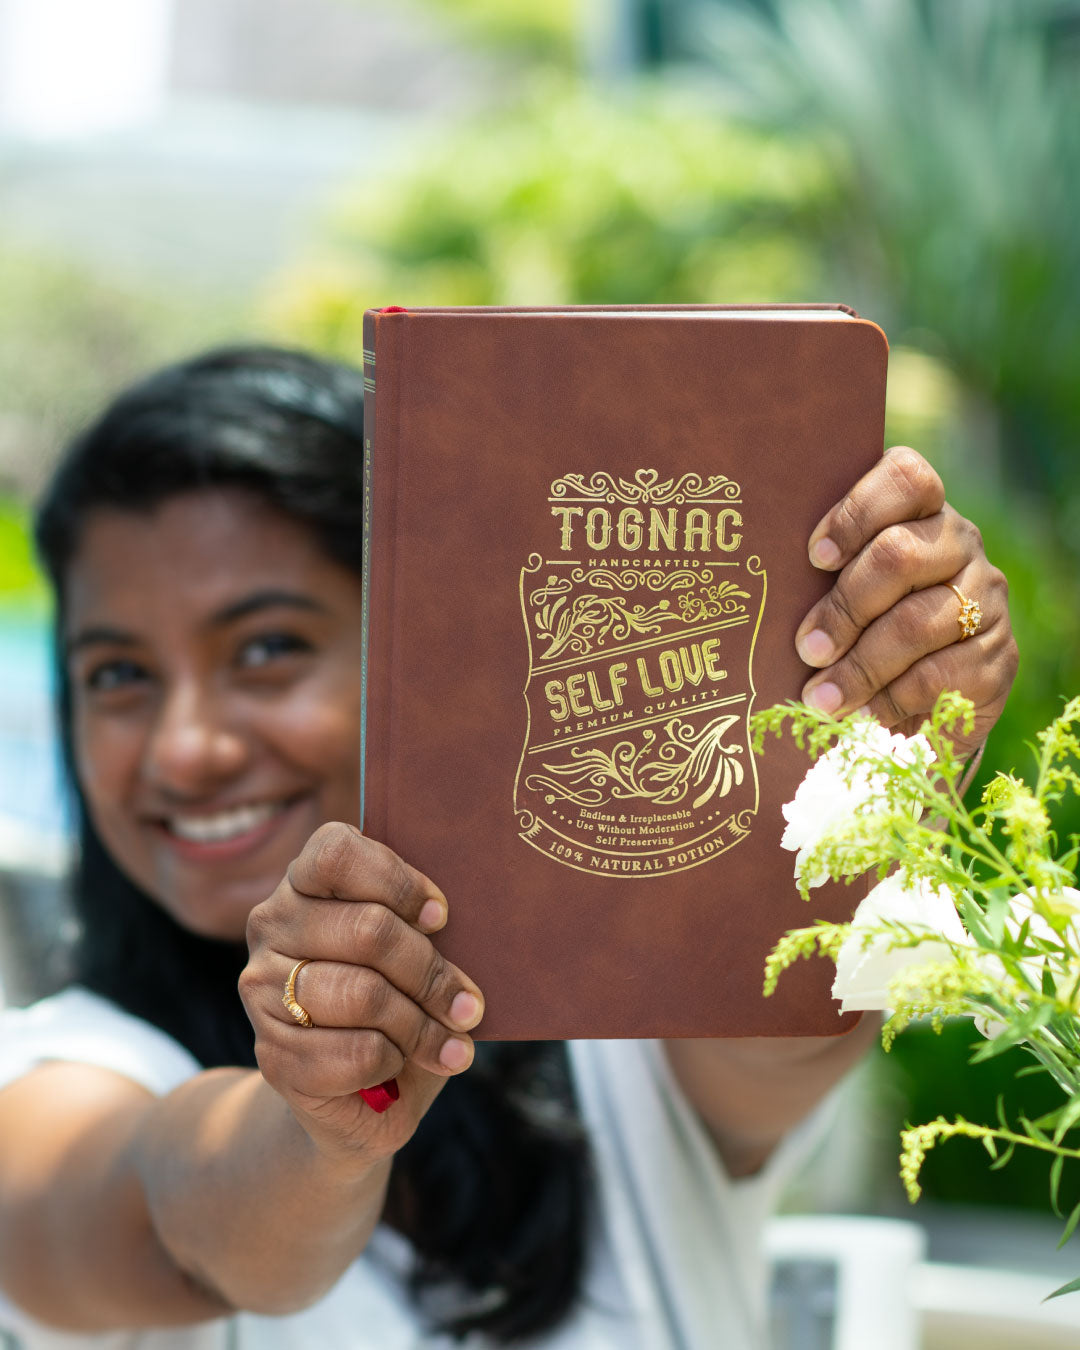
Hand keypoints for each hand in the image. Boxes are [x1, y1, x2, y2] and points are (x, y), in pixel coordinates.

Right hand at [239, 823, 483, 1167]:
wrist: (354, 1093)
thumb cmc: (397, 1000)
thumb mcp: (413, 950)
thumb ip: (424, 927)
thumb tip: (462, 925)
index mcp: (304, 882)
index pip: (336, 854)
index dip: (397, 882)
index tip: (440, 917)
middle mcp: (272, 926)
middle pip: (368, 929)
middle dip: (431, 972)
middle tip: (468, 1006)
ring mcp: (263, 992)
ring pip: (364, 994)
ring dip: (421, 1025)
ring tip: (450, 1043)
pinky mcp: (272, 1055)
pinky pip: (356, 1052)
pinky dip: (394, 1061)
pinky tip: (403, 1065)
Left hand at [794, 446, 1016, 753]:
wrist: (909, 712)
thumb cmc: (850, 636)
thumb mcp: (829, 597)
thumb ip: (813, 579)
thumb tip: (765, 586)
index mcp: (917, 511)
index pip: (906, 478)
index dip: (857, 513)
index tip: (814, 558)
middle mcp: (959, 543)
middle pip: (901, 555)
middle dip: (844, 608)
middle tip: (807, 650)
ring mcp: (987, 598)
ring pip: (919, 622)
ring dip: (860, 667)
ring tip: (821, 699)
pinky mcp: (1000, 657)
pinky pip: (942, 674)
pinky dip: (893, 699)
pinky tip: (864, 717)